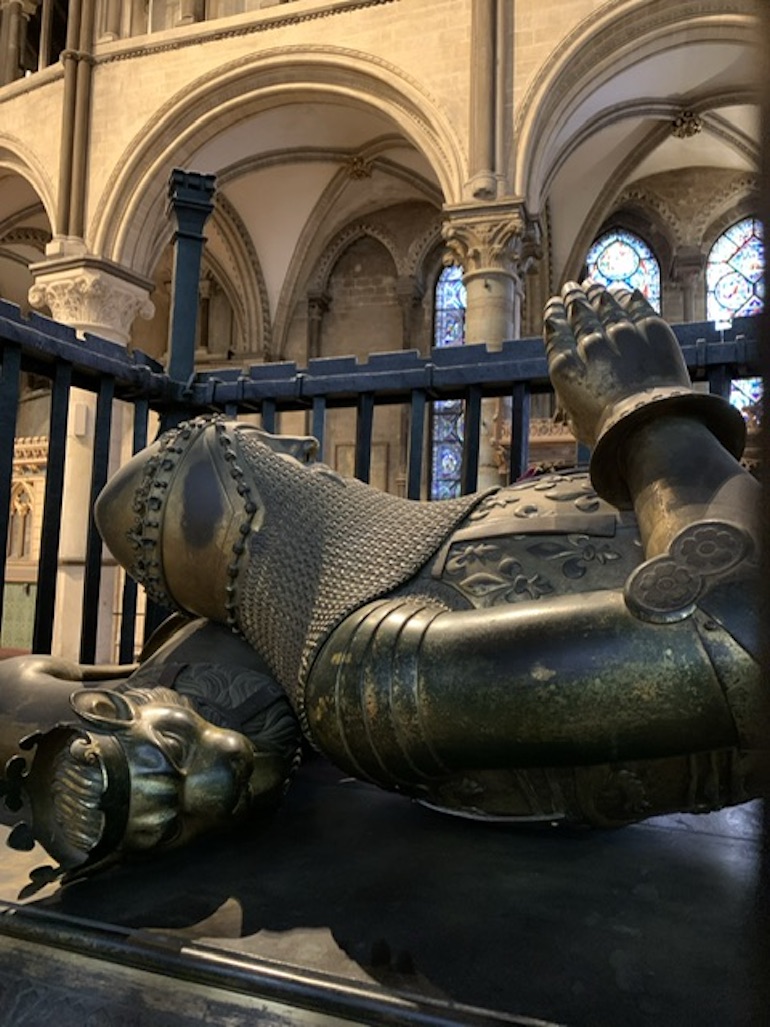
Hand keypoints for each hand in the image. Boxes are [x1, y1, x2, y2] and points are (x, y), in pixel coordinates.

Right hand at [543, 280, 691, 445]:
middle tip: (571, 288)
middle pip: (578, 312)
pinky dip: (626, 295)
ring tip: (592, 285)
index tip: (553, 305)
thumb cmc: (611, 433)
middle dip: (573, 297)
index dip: (554, 314)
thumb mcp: (576, 422)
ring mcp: (621, 333)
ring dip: (596, 292)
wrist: (652, 425)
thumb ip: (568, 401)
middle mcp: (589, 344)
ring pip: (604, 303)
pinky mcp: (650, 328)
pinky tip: (622, 291)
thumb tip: (565, 400)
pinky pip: (634, 304)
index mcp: (565, 367)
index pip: (555, 330)